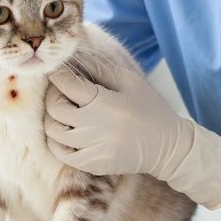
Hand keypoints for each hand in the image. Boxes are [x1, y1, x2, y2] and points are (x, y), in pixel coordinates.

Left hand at [43, 62, 220, 209]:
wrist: (167, 146)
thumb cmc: (149, 107)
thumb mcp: (128, 80)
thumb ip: (98, 66)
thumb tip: (72, 56)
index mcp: (106, 102)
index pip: (66, 84)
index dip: (58, 74)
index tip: (58, 71)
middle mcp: (97, 127)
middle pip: (55, 107)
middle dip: (53, 94)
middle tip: (61, 90)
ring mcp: (94, 149)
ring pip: (54, 131)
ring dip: (53, 117)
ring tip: (63, 110)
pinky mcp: (93, 165)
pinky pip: (61, 153)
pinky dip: (56, 141)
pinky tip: (65, 131)